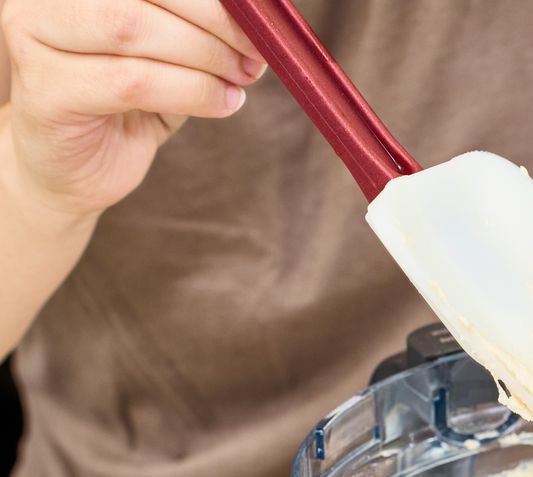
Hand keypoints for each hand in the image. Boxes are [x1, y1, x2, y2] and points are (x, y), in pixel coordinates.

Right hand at [0, 0, 263, 219]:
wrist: (71, 167)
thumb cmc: (124, 100)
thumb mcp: (168, 50)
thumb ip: (198, 25)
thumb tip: (260, 14)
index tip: (261, 19)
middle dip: (214, 23)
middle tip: (255, 54)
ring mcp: (34, 39)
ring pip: (134, 31)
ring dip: (205, 59)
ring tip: (238, 81)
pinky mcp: (45, 91)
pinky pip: (131, 83)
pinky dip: (192, 93)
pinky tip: (222, 104)